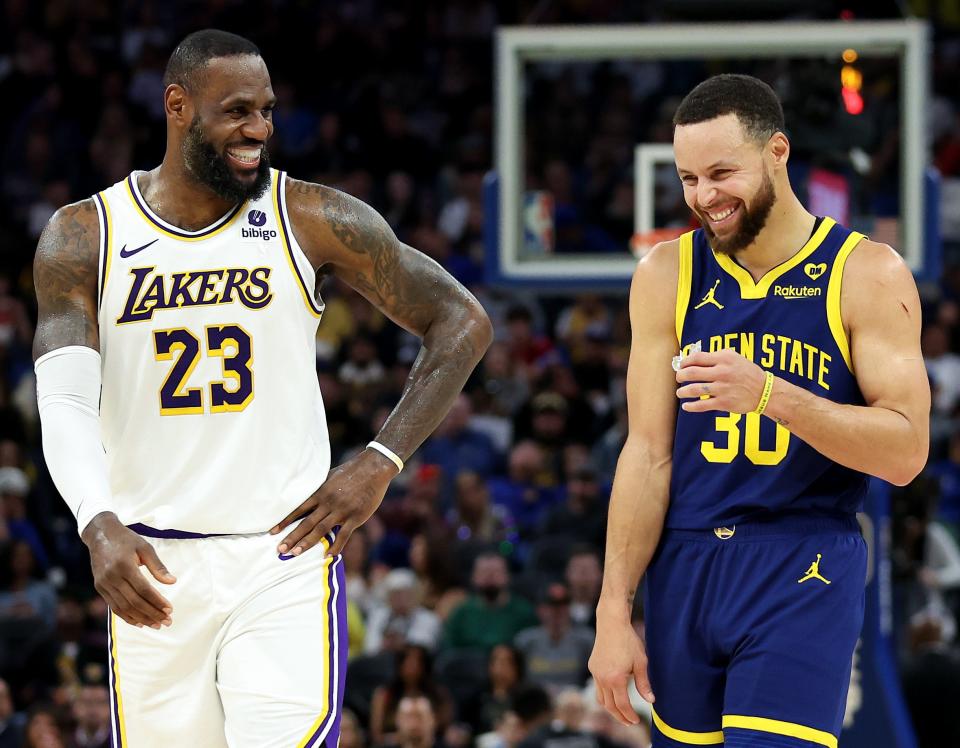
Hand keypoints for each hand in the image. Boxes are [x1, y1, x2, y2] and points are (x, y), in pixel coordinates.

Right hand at [81, 512, 174, 628]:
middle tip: (167, 621)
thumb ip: (158, 566)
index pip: (143, 590)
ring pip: (123, 608)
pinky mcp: (100, 588)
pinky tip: (140, 622)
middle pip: (134, 602)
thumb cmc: (127, 540)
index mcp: (124, 566)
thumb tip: (173, 582)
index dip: (157, 601)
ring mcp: (104, 584)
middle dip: (152, 614)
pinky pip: (114, 607)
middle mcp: (112, 577)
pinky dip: (127, 617)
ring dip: (141, 618)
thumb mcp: (145, 548)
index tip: (170, 609)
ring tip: (156, 625)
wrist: (100, 535)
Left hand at [272, 449, 395, 557]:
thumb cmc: (351, 471)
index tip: (272, 532)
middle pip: (306, 523)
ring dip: (307, 543)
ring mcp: (342, 511)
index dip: (285, 521)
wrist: (374, 469)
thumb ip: (320, 489)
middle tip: (280, 550)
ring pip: (321, 530)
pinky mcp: (356, 517)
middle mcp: (328, 502)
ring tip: (295, 554)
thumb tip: (308, 497)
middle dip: (292, 537)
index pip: (298, 509)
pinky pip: (343, 535)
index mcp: (321, 492)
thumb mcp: (330, 476)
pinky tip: (328, 556)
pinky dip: (336, 546)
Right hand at [589, 610, 653, 725]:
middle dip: (619, 716)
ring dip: (610, 708)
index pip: (622, 705)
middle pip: (609, 706)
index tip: (636, 721)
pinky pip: (597, 687)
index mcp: (616, 679)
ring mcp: (596, 673)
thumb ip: (644, 683)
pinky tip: (613, 694)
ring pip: (600, 698)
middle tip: (629, 722)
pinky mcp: (592, 667)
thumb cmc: (628, 641)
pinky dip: (605, 696)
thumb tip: (651, 700)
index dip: (630, 715)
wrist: (611, 624)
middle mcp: (603, 678)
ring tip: (620, 713)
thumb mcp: (641, 662)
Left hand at [675, 348, 766, 413]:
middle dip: (680, 376)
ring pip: (694, 389)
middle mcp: (722, 372)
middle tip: (678, 378)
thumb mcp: (734, 357)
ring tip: (679, 392)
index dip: (685, 362)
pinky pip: (702, 405)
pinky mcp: (724, 403)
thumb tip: (695, 358)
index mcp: (724, 359)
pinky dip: (691, 406)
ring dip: (682, 391)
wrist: (764, 390)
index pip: (697, 358)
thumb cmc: (746, 372)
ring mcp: (722, 388)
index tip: (680, 365)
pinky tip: (686, 406)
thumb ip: (716, 356)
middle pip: (692, 373)